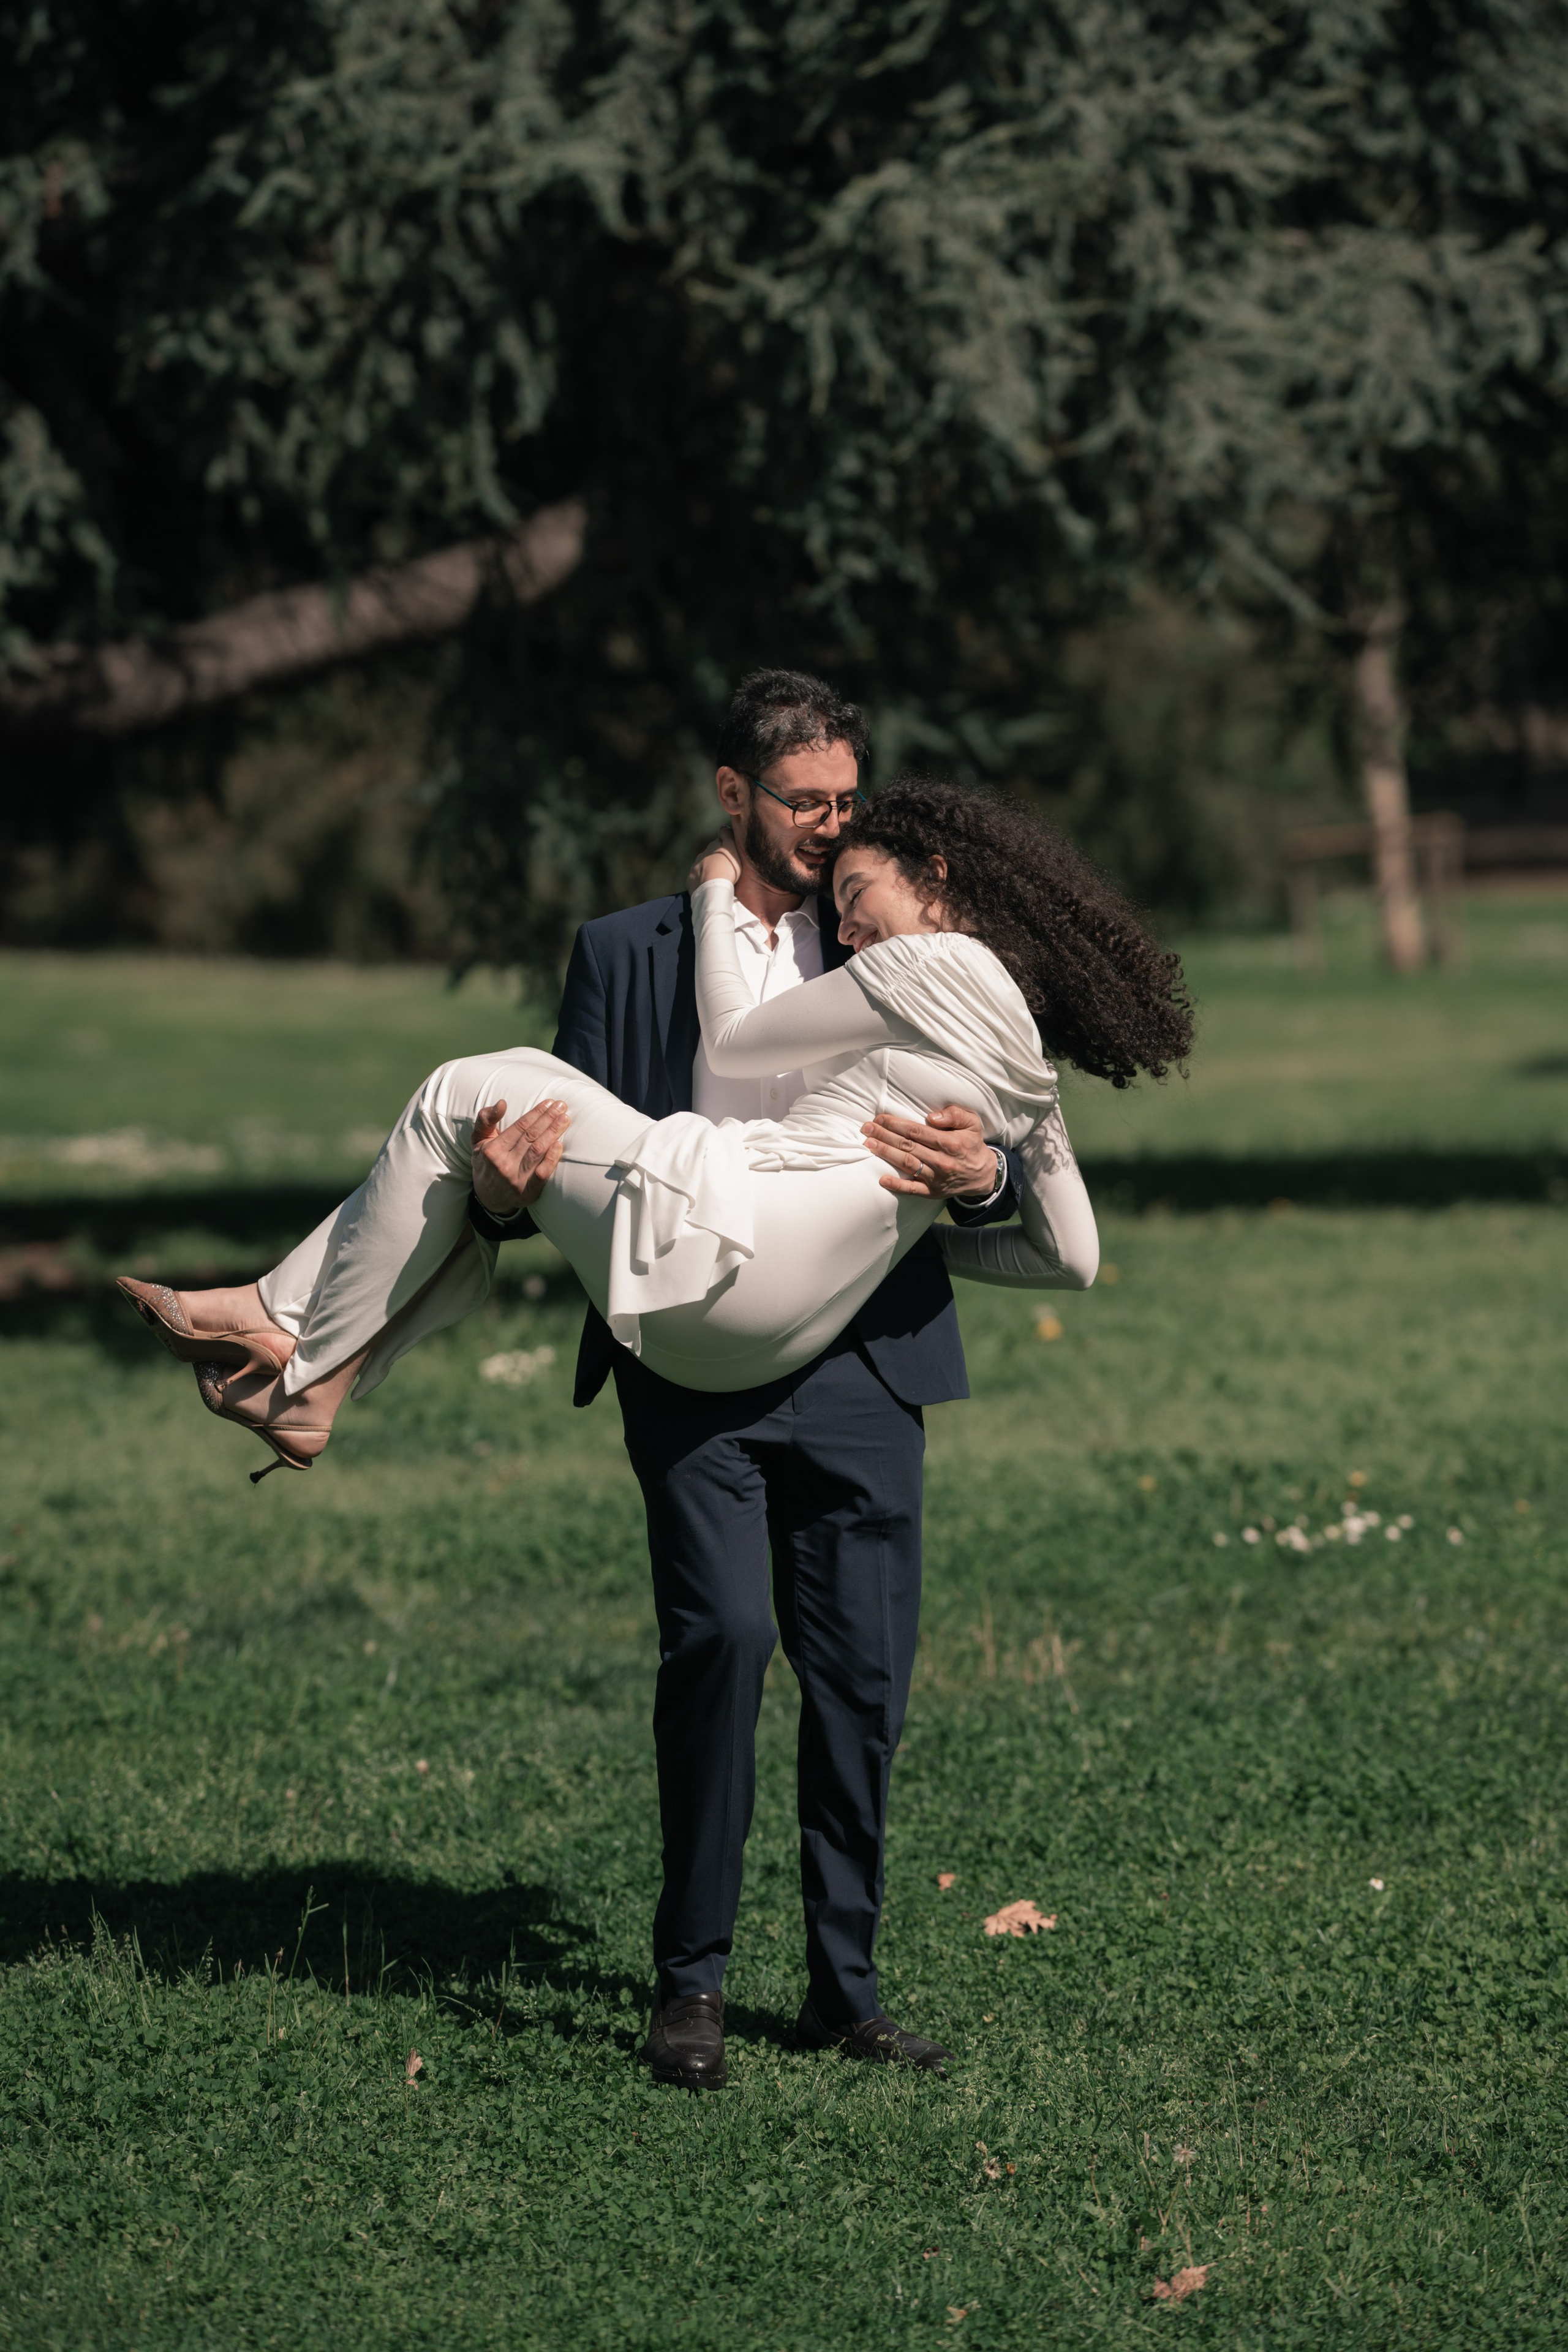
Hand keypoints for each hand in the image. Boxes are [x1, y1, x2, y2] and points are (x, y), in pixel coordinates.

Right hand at [471, 1098, 569, 1215]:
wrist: (487, 1196)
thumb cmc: (486, 1162)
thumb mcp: (478, 1140)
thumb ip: (485, 1120)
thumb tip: (502, 1104)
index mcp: (492, 1150)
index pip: (519, 1127)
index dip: (536, 1113)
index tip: (549, 1103)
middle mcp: (503, 1164)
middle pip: (531, 1136)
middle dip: (548, 1119)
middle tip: (562, 1106)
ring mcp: (516, 1179)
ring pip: (538, 1151)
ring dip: (553, 1133)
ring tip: (564, 1119)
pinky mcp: (527, 1192)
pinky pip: (542, 1174)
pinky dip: (552, 1159)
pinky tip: (560, 1145)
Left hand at [687, 824, 742, 891]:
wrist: (713, 889)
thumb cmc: (727, 868)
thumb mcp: (732, 848)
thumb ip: (727, 836)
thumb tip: (722, 826)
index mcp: (713, 846)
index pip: (718, 842)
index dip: (724, 846)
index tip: (729, 852)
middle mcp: (702, 855)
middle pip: (709, 854)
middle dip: (714, 858)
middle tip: (724, 866)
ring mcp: (694, 868)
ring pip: (701, 866)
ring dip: (707, 869)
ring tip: (716, 878)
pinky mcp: (690, 880)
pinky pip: (695, 878)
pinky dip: (701, 880)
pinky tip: (707, 886)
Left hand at [861, 1105, 1000, 1200]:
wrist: (983, 1175)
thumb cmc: (972, 1145)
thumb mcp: (972, 1124)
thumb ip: (955, 1115)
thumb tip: (932, 1117)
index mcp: (950, 1143)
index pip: (917, 1131)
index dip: (896, 1124)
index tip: (880, 1118)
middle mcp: (942, 1161)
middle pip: (907, 1146)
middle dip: (885, 1136)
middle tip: (866, 1128)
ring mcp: (936, 1178)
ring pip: (907, 1164)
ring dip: (886, 1154)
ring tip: (869, 1144)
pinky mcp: (933, 1192)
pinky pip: (912, 1189)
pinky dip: (897, 1185)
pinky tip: (882, 1179)